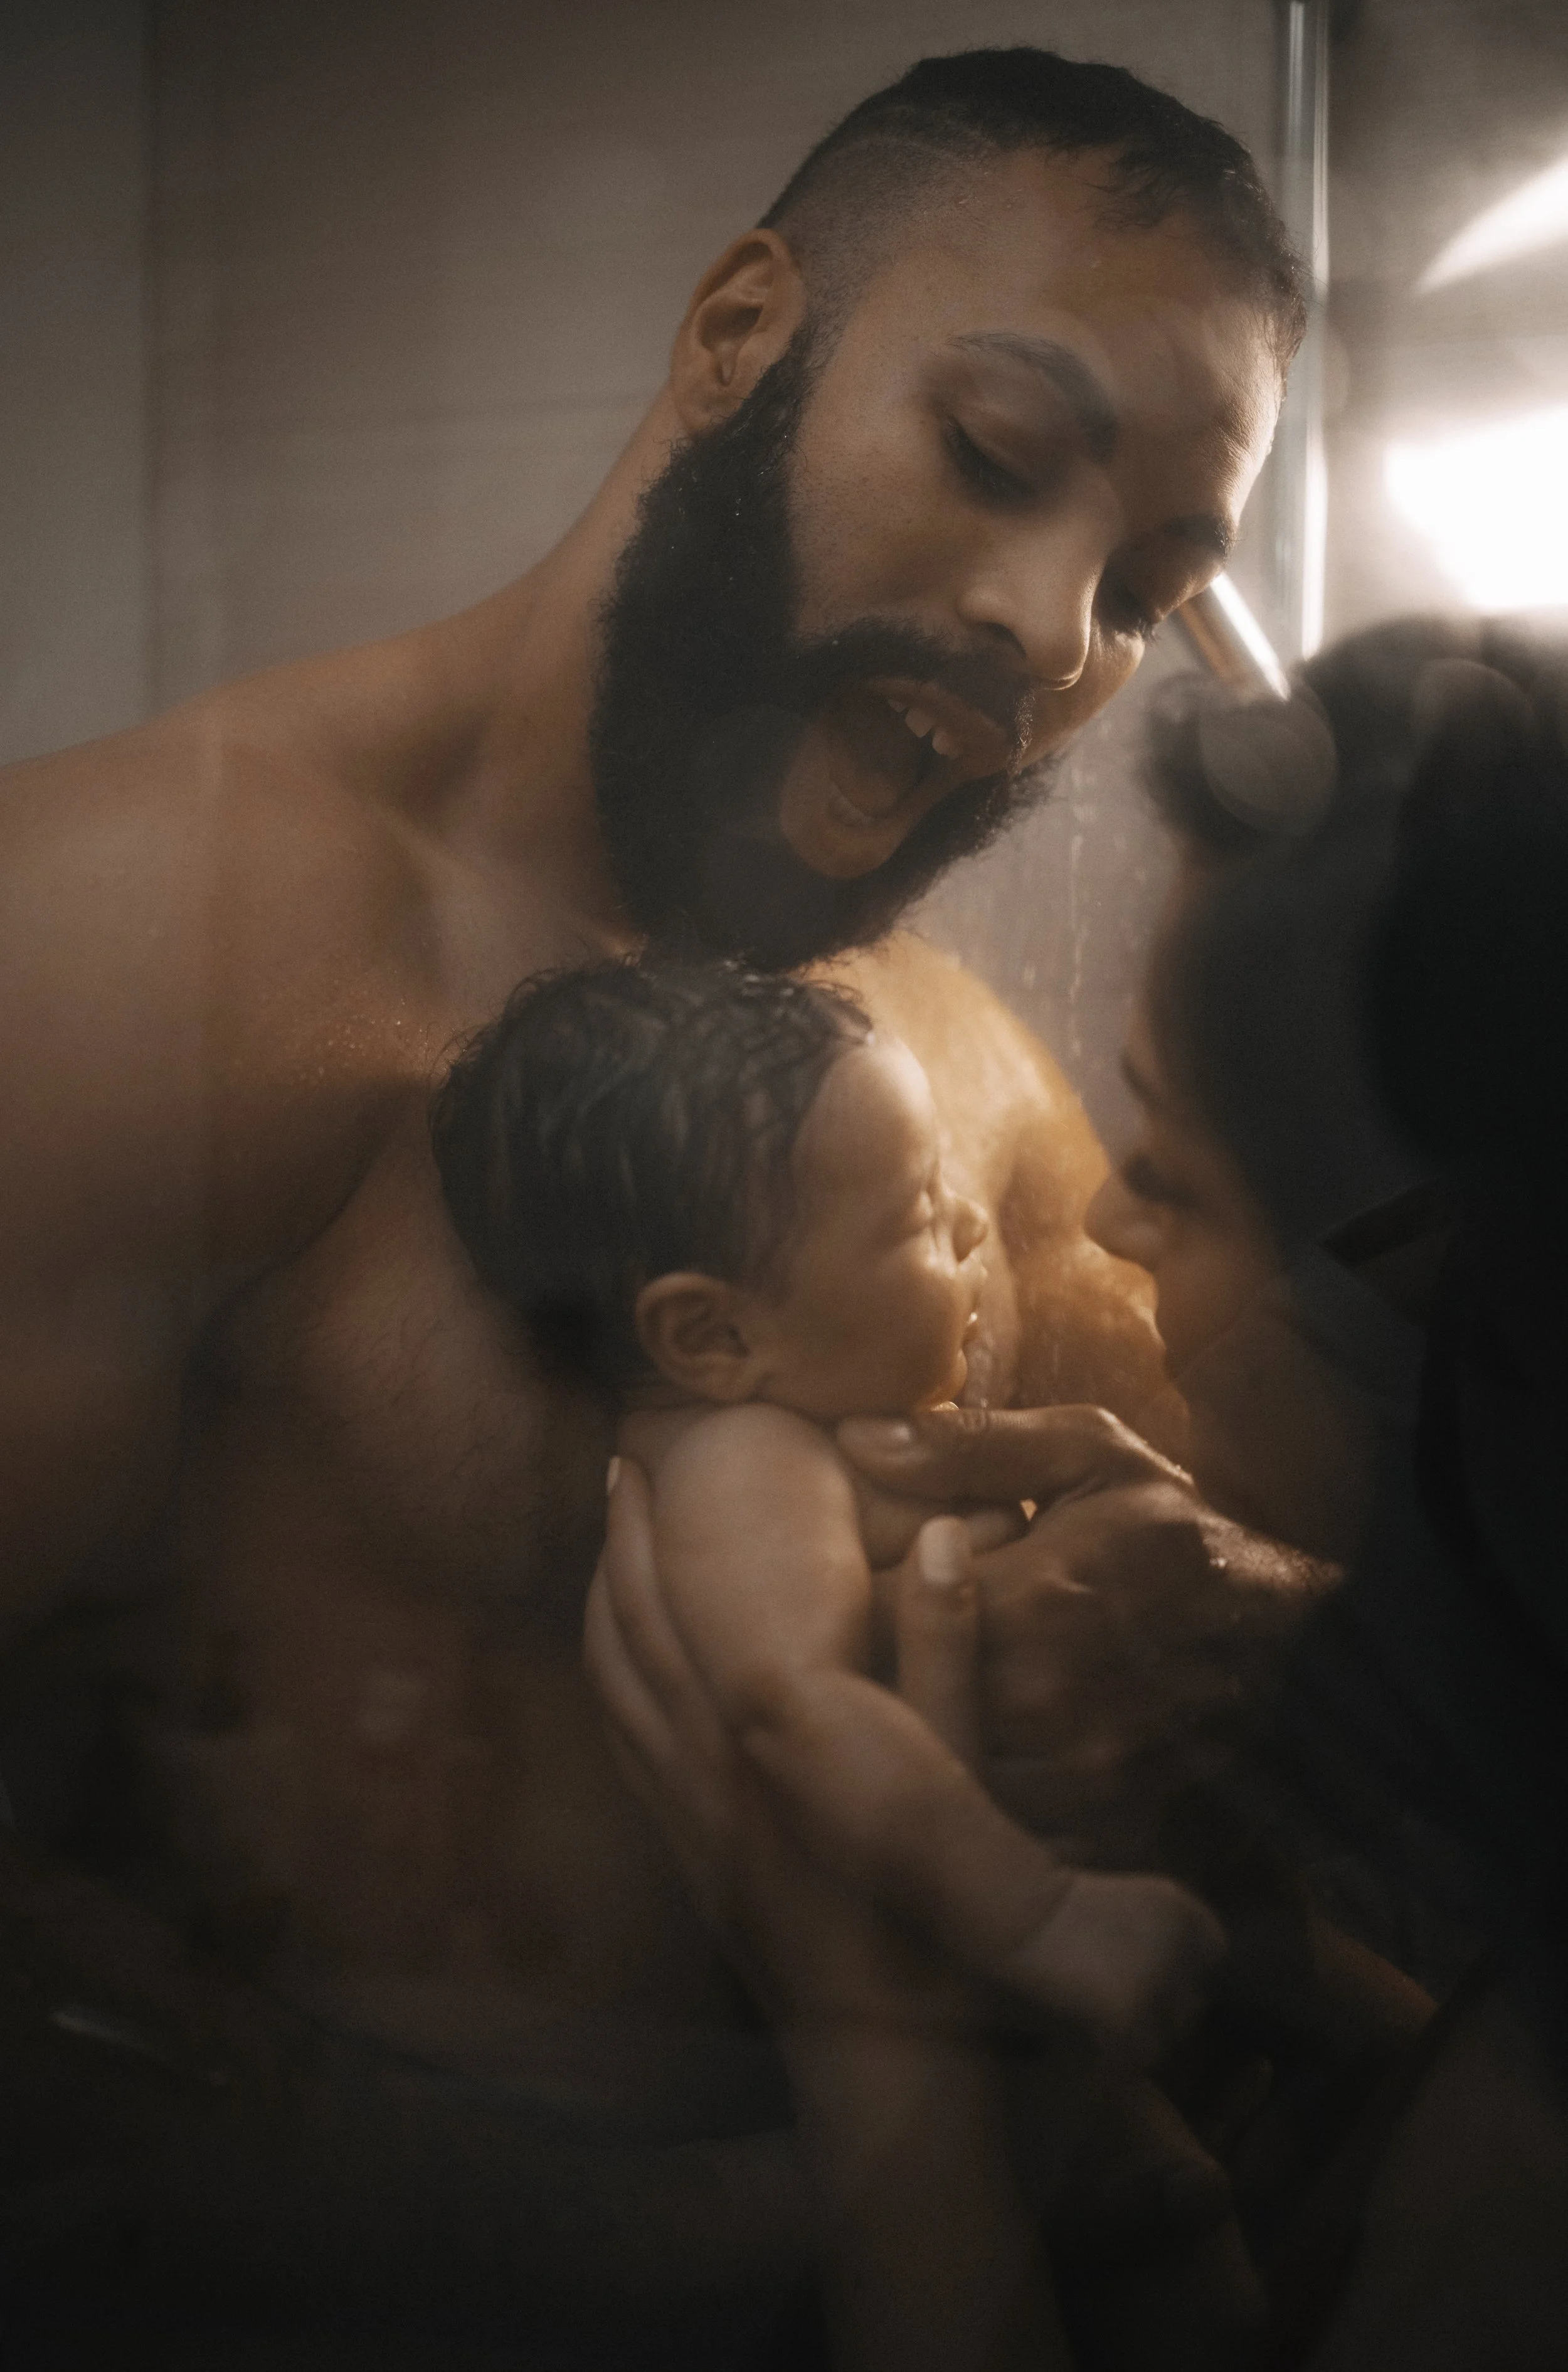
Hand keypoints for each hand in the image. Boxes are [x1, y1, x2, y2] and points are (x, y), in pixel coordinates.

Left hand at [585, 1461, 968, 2032]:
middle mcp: (704, 1777)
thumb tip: (946, 1538)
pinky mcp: (696, 1867)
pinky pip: (628, 1755)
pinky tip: (618, 1670)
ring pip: (616, 1693)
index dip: (648, 1532)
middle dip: (616, 1548)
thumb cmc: (944, 1931)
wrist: (896, 2072)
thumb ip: (948, 1659)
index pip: (675, 1611)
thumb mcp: (966, 1786)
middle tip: (615, 1469)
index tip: (642, 1457)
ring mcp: (689, 1827)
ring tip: (606, 1548)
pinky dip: (610, 1690)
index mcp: (760, 1745)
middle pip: (629, 1637)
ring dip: (603, 1609)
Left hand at [838, 1404, 1337, 1845]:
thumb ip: (972, 1445)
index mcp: (1040, 1599)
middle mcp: (1054, 1702)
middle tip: (825, 1653)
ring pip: (939, 1779)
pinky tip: (948, 1764)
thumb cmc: (1186, 1528)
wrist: (1308, 1636)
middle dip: (861, 1681)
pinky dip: (964, 1806)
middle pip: (898, 1710)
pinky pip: (996, 1835)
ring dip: (907, 1746)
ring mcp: (1082, 1777)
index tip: (825, 1585)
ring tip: (880, 1706)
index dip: (841, 1604)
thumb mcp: (1094, 1454)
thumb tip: (857, 1437)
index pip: (881, 1619)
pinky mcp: (1103, 1827)